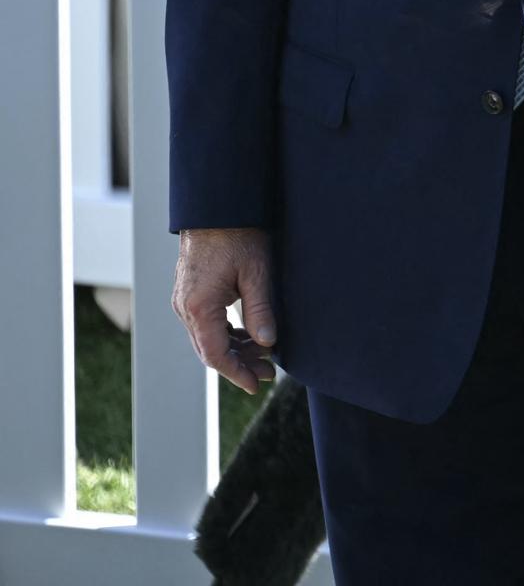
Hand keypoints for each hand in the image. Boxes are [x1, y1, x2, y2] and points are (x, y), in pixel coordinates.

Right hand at [170, 227, 277, 393]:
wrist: (215, 208)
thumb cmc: (237, 235)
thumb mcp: (256, 272)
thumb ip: (260, 310)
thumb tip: (267, 343)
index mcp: (199, 307)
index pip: (215, 355)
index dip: (236, 374)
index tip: (257, 385)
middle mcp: (185, 308)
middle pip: (209, 350)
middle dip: (239, 366)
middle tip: (268, 373)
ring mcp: (184, 301)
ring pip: (207, 339)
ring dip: (234, 350)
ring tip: (264, 357)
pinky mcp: (190, 294)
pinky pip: (206, 325)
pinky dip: (226, 335)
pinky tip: (248, 337)